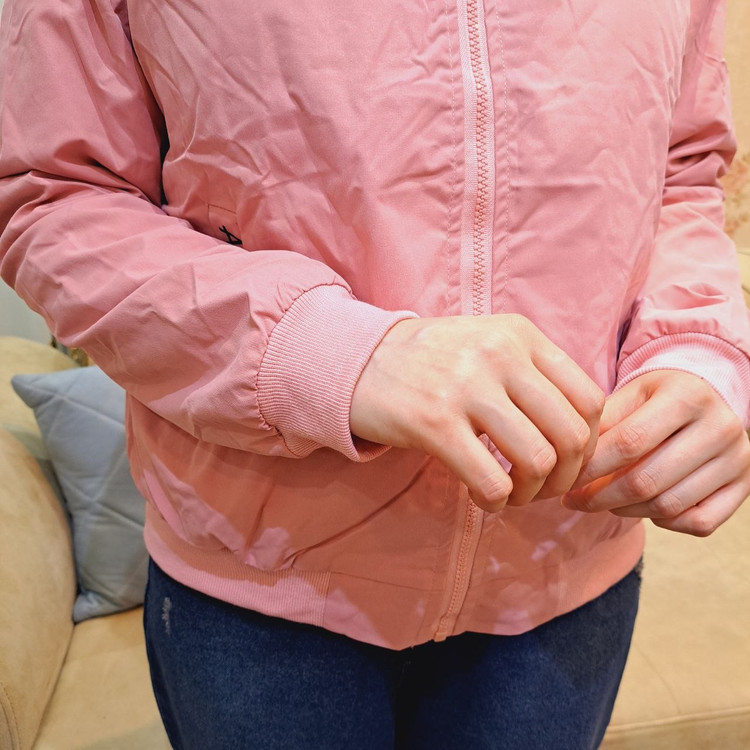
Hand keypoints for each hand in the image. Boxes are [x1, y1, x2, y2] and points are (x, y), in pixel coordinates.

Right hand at [350, 314, 603, 511]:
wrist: (359, 360)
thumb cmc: (431, 361)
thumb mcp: (487, 343)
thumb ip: (533, 373)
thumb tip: (581, 431)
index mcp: (520, 334)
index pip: (590, 398)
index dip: (589, 444)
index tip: (567, 462)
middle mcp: (500, 354)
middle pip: (572, 434)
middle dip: (567, 477)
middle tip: (545, 489)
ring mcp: (466, 387)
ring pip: (538, 460)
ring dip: (533, 493)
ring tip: (513, 495)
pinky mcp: (434, 422)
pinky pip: (490, 481)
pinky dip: (497, 502)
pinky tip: (484, 499)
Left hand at [562, 370, 749, 535]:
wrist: (704, 396)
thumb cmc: (655, 399)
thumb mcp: (628, 396)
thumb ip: (600, 425)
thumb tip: (568, 463)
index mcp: (687, 396)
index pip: (630, 442)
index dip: (592, 468)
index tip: (566, 481)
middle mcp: (720, 427)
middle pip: (648, 480)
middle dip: (601, 498)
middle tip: (574, 501)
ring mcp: (737, 459)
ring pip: (670, 506)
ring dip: (626, 511)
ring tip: (601, 501)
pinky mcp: (744, 487)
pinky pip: (698, 523)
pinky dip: (664, 523)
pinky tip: (643, 507)